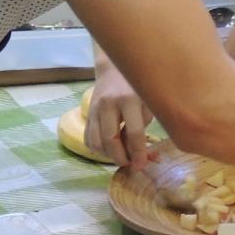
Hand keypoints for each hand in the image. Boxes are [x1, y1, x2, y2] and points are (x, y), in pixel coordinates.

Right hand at [87, 49, 154, 167]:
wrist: (114, 69)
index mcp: (129, 99)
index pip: (134, 133)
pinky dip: (98, 150)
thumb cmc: (138, 86)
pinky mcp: (87, 114)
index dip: (138, 153)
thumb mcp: (148, 101)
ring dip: (108, 156)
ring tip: (121, 157)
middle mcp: (108, 105)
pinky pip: (88, 139)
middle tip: (130, 165)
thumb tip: (142, 154)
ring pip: (95, 142)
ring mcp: (94, 109)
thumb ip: (144, 125)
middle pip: (110, 140)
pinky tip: (110, 150)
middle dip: (120, 158)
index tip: (142, 165)